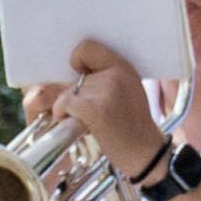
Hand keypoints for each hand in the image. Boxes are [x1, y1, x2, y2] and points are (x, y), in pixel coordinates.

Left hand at [49, 35, 171, 179]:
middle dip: (70, 94)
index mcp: (123, 66)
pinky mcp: (97, 109)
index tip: (79, 75)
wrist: (146, 153)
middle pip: (73, 76)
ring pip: (67, 92)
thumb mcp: (122, 93)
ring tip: (84, 121)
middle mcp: (116, 73)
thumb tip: (55, 79)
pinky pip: (65, 103)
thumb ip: (99, 79)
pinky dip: (63, 114)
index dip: (76, 60)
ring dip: (67, 108)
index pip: (87, 46)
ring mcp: (107, 90)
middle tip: (83, 110)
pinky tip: (75, 124)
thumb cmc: (129, 127)